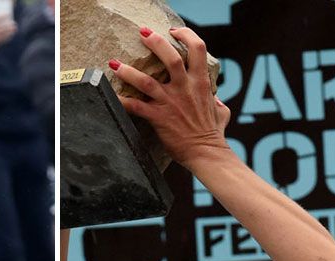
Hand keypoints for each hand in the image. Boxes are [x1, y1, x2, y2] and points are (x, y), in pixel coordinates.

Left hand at [109, 27, 230, 168]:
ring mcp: (171, 103)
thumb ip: (217, 103)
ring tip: (114, 63)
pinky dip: (122, 102)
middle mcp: (185, 89)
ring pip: (146, 81)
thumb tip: (216, 100)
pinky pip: (136, 107)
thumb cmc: (214, 135)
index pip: (198, 49)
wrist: (207, 154)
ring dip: (128, 71)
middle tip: (142, 33)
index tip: (174, 31)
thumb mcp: (222, 113)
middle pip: (170, 57)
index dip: (186, 35)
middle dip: (155, 41)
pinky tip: (112, 96)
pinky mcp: (159, 118)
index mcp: (201, 83)